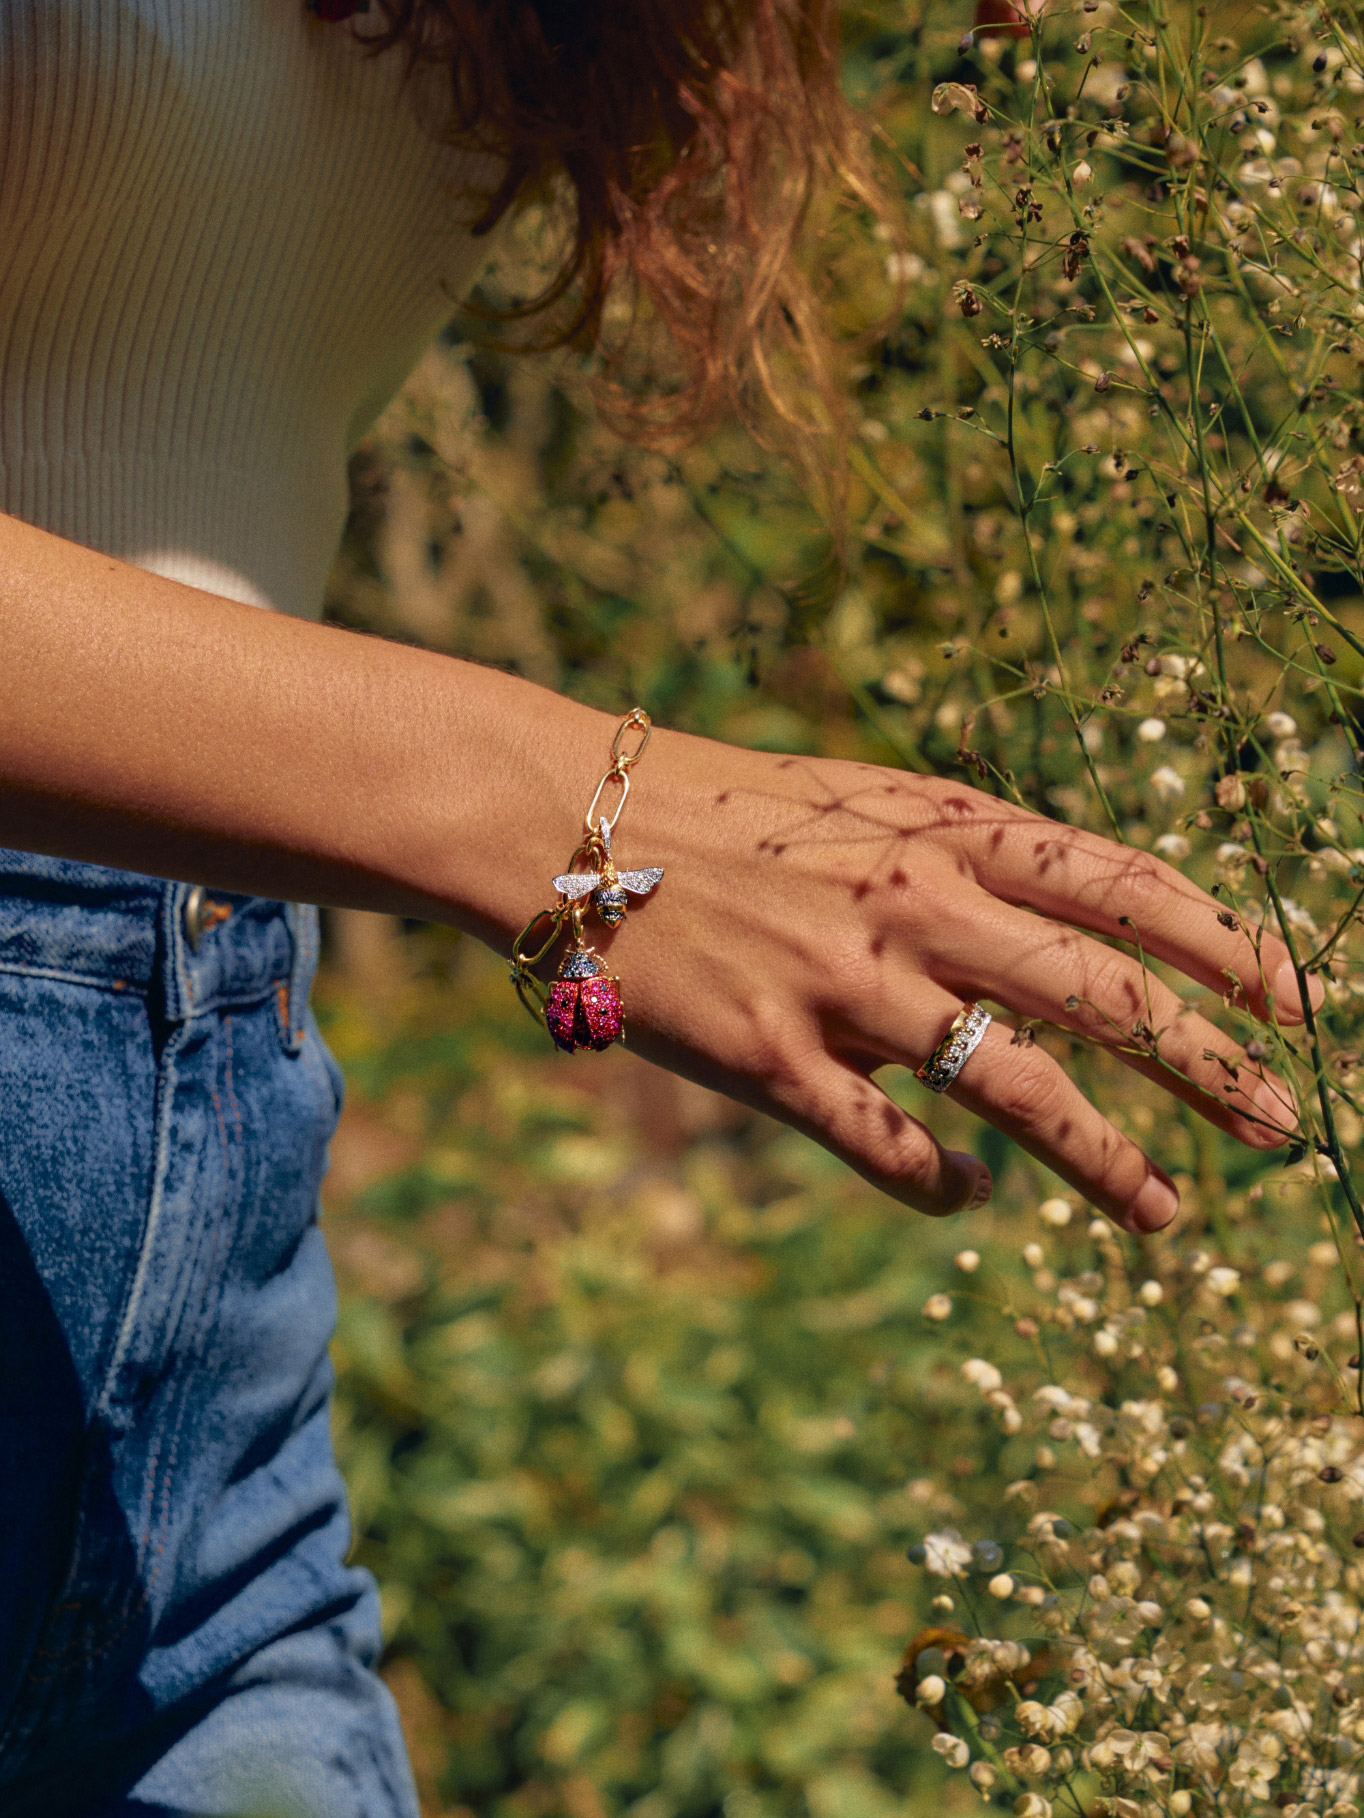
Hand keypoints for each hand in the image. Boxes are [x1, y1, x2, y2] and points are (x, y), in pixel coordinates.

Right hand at [613, 736, 1308, 1234]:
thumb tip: (1069, 934)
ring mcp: (845, 985)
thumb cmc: (723, 808)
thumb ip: (965, 861)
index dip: (1229, 945)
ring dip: (1109, 1159)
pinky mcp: (770, 1059)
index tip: (1304, 1001)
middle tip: (1282, 1126)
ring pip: (1017, 1090)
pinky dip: (943, 1186)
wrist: (568, 821)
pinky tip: (970, 1199)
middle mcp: (914, 902)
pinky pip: (887, 1147)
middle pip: (1101, 995)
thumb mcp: (861, 805)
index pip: (1124, 884)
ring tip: (1169, 1213)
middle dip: (1209, 1066)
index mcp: (943, 827)